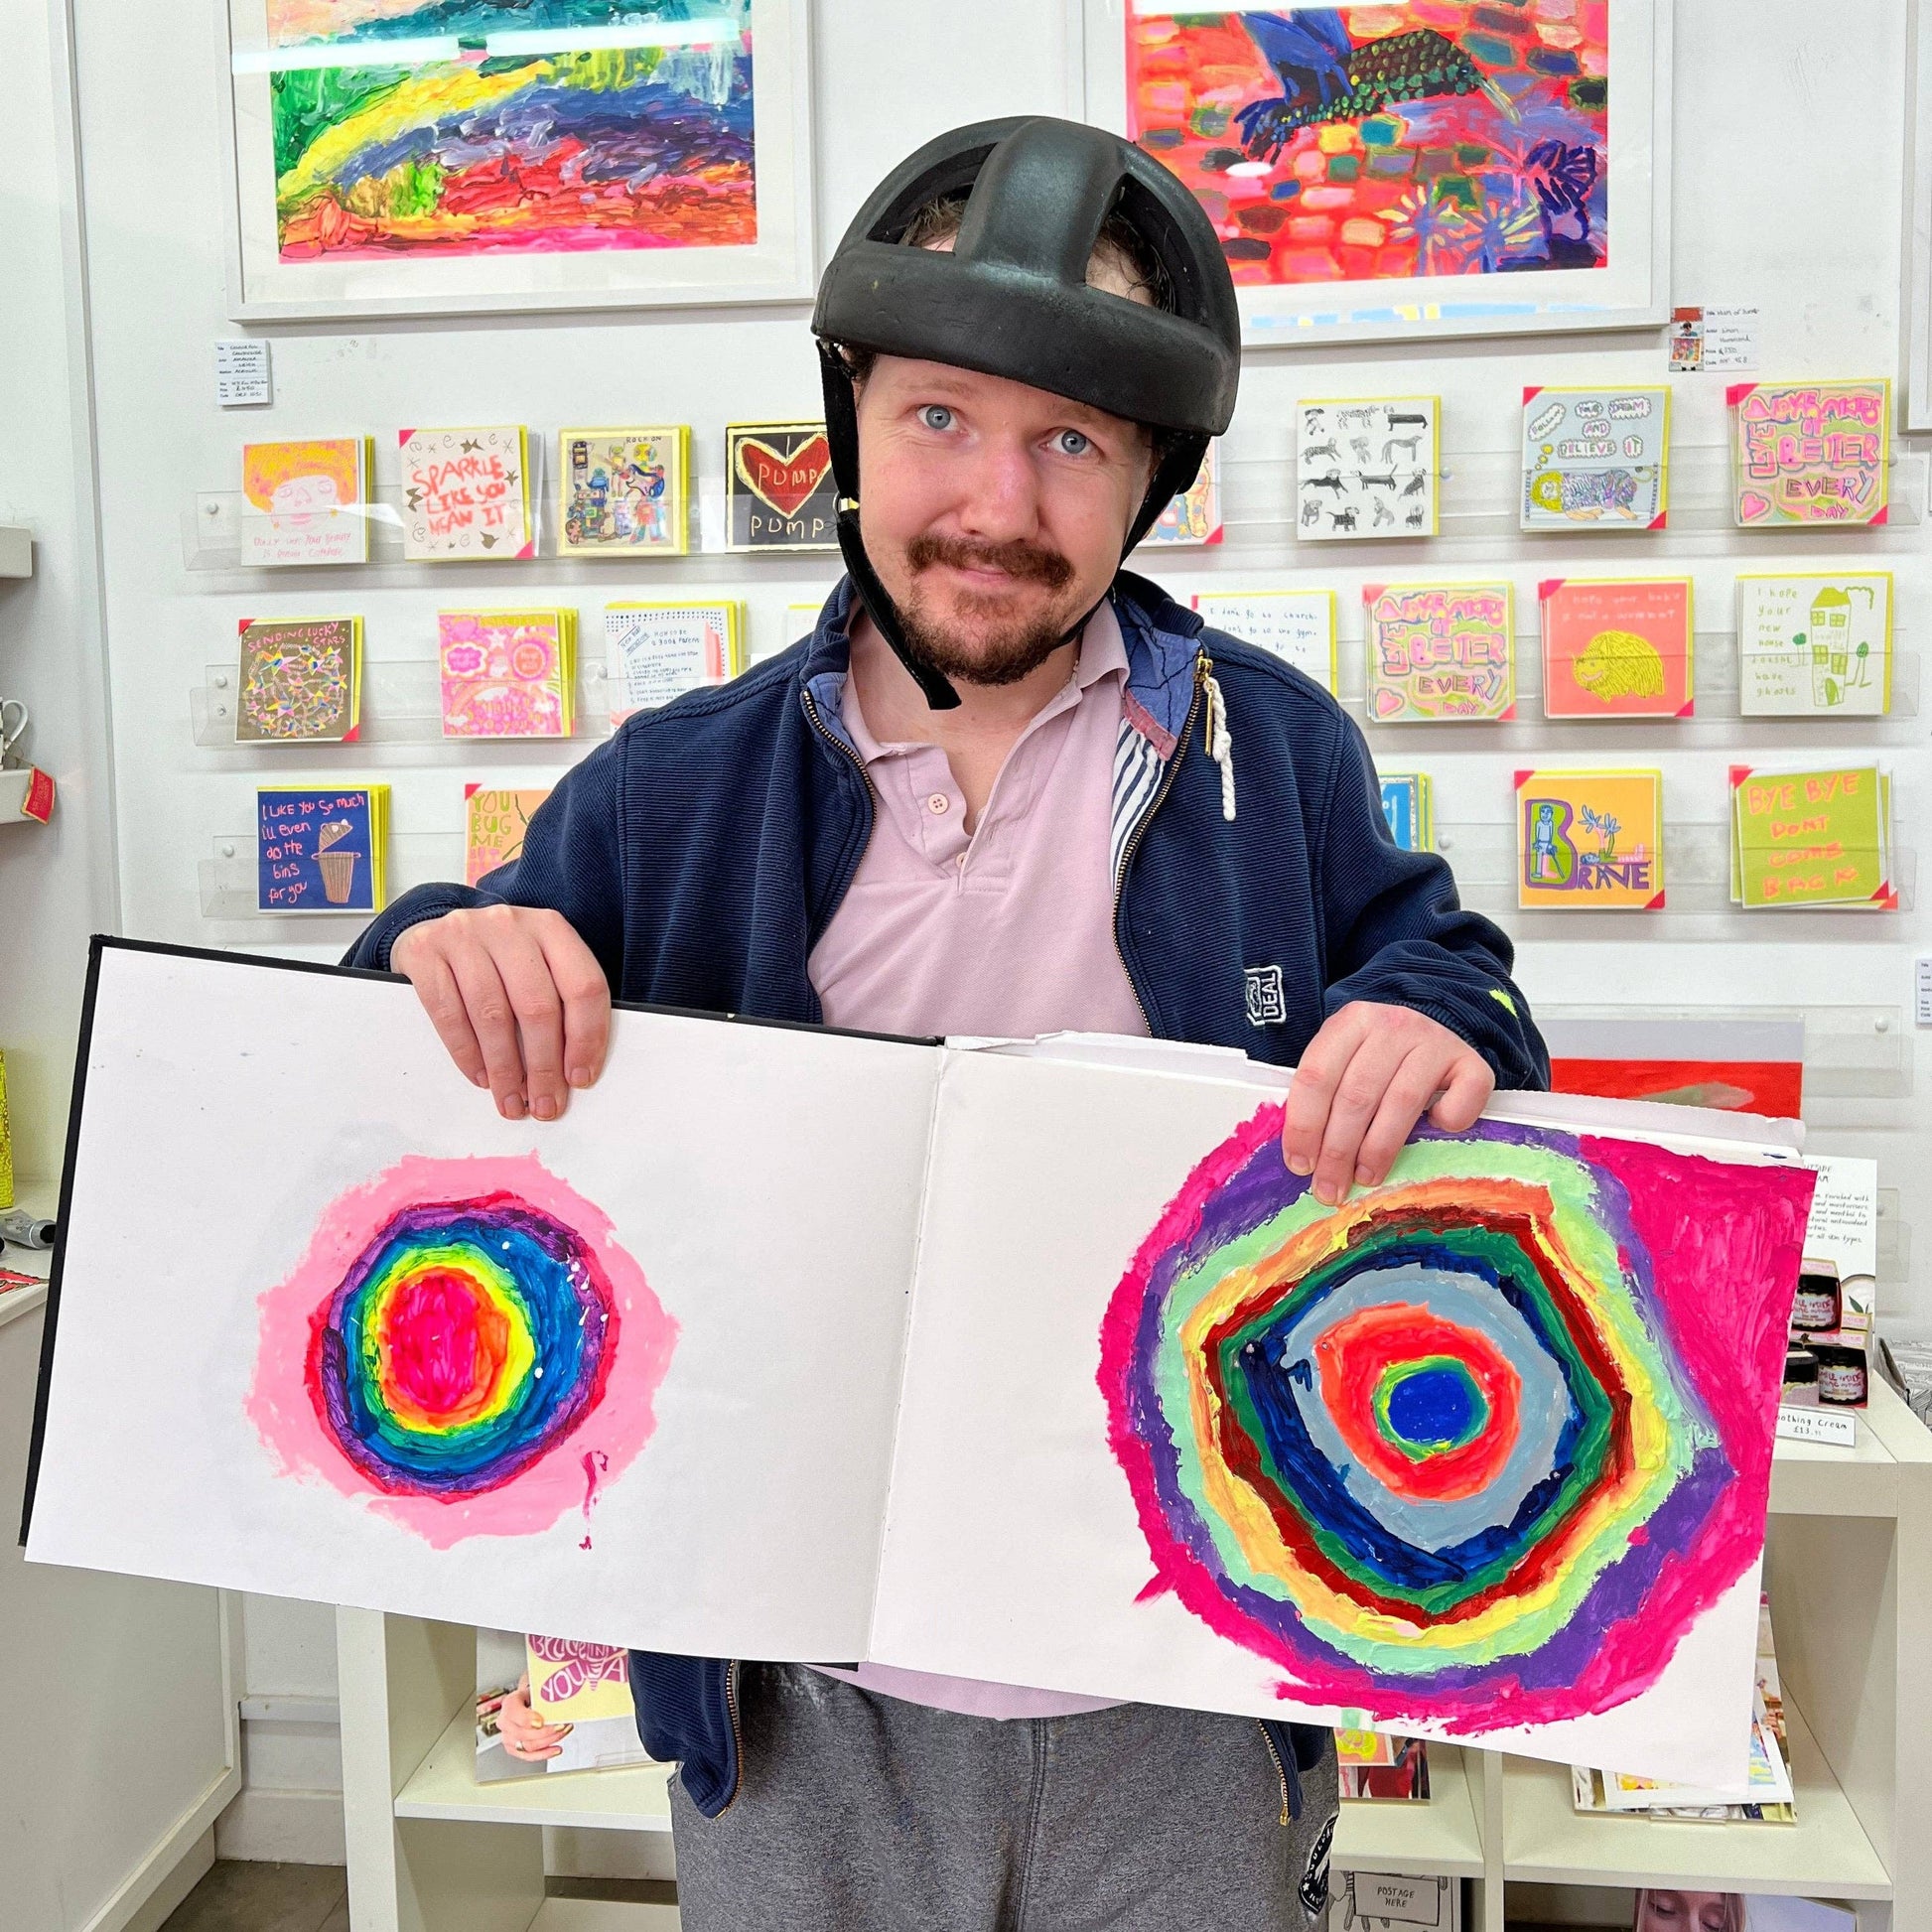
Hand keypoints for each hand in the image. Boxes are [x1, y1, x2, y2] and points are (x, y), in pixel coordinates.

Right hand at [390, 906, 609, 1122]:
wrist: (438, 930)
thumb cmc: (498, 959)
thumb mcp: (537, 966)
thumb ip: (560, 1002)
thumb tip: (573, 1070)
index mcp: (551, 927)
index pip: (583, 986)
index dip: (586, 1038)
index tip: (581, 1078)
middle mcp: (509, 925)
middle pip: (537, 1005)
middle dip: (544, 1066)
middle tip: (545, 1103)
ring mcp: (464, 934)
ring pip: (492, 1015)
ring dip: (505, 1069)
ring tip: (512, 1100)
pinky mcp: (424, 951)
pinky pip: (449, 1014)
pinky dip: (467, 1054)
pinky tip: (481, 1077)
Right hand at [494, 1672, 572, 1761]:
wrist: (527, 1702)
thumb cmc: (532, 1696)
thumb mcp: (537, 1690)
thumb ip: (545, 1694)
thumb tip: (561, 1696)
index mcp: (509, 1703)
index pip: (514, 1713)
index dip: (528, 1719)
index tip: (542, 1721)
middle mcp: (505, 1722)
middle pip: (523, 1733)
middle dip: (546, 1731)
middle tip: (561, 1725)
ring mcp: (507, 1737)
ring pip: (528, 1746)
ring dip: (549, 1741)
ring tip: (563, 1732)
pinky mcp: (513, 1749)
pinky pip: (528, 1756)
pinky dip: (544, 1754)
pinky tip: (555, 1749)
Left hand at [1281, 1001, 1493, 1208]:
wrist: (1438, 1025)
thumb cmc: (1380, 1055)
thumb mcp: (1344, 1058)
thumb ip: (1324, 1093)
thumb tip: (1302, 1156)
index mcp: (1351, 1021)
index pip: (1317, 1076)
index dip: (1305, 1125)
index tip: (1300, 1165)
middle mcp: (1393, 1025)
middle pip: (1356, 1095)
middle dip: (1338, 1150)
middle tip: (1330, 1189)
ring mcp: (1435, 1040)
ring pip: (1401, 1102)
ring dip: (1378, 1149)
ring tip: (1365, 1178)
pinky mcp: (1472, 1061)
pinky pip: (1462, 1098)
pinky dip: (1447, 1121)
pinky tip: (1433, 1130)